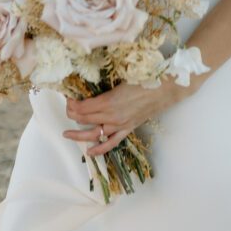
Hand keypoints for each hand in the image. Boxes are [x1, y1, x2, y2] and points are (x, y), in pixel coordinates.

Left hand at [63, 80, 181, 157]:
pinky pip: (111, 143)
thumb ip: (105, 85)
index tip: (68, 97)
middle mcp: (111, 116)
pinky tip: (89, 151)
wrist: (163, 89)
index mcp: (108, 101)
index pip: (82, 107)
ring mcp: (119, 125)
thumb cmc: (143, 79)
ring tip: (66, 134)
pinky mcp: (127, 129)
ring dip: (78, 134)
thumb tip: (92, 86)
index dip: (72, 103)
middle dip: (72, 114)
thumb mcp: (120, 78)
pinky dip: (99, 149)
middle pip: (85, 119)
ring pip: (94, 133)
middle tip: (68, 108)